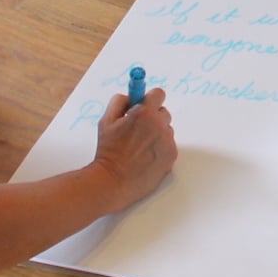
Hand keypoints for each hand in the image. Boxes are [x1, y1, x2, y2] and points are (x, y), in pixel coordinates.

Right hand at [93, 87, 177, 206]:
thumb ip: (119, 102)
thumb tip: (131, 96)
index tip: (144, 105)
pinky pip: (168, 145)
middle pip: (163, 112)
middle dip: (152, 117)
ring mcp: (167, 141)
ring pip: (166, 129)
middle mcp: (160, 125)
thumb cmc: (108, 152)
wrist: (113, 182)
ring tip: (139, 147)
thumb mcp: (106, 121)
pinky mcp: (172, 156)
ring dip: (156, 133)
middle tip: (137, 130)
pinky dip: (160, 148)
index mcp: (144, 113)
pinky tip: (145, 157)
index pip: (158, 94)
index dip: (149, 100)